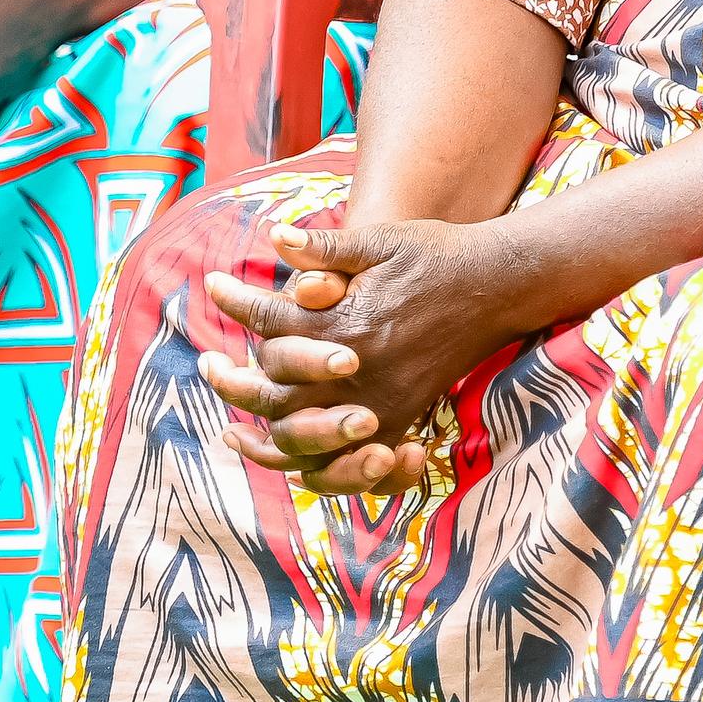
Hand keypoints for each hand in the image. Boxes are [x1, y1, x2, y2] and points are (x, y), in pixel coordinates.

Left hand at [199, 216, 539, 493]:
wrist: (496, 286)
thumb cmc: (435, 255)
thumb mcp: (381, 240)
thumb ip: (325, 248)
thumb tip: (273, 237)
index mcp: (348, 322)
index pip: (271, 320)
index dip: (236, 302)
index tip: (210, 285)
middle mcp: (358, 370)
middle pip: (274, 390)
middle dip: (232, 380)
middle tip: (205, 363)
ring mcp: (379, 401)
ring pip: (301, 433)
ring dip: (259, 431)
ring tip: (229, 423)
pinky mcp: (399, 418)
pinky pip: (343, 460)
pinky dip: (308, 464)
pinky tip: (286, 455)